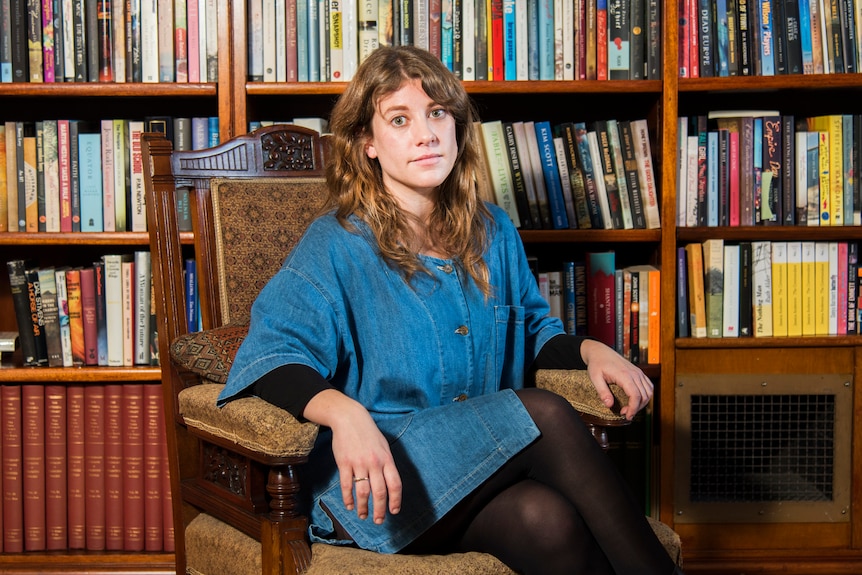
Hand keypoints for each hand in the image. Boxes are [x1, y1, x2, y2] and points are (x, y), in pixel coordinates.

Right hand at [303, 390, 401, 523]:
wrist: (349, 418)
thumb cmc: (368, 433)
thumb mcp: (383, 446)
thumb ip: (387, 464)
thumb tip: (390, 484)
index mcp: (387, 459)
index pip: (395, 484)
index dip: (395, 500)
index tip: (394, 511)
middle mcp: (374, 463)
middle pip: (379, 492)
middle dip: (380, 510)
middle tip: (378, 520)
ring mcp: (359, 463)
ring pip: (363, 492)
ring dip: (363, 507)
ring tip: (363, 515)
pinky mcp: (344, 463)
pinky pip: (347, 485)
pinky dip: (348, 498)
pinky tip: (350, 506)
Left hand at [579, 339, 652, 419]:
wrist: (600, 352)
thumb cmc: (597, 363)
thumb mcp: (595, 377)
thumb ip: (602, 392)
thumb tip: (609, 405)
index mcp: (624, 375)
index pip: (635, 395)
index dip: (633, 408)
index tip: (627, 416)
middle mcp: (635, 373)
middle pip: (644, 396)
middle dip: (636, 408)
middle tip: (625, 414)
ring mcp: (638, 372)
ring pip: (649, 392)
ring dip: (642, 403)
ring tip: (630, 408)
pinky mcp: (638, 373)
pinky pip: (648, 386)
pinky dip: (645, 395)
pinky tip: (636, 400)